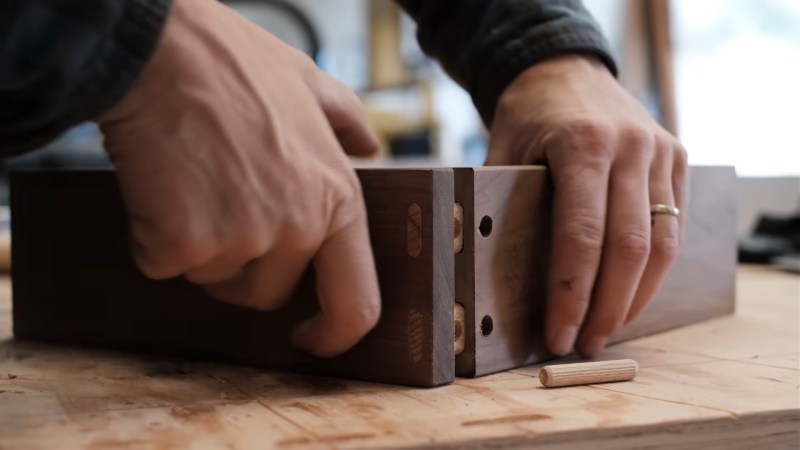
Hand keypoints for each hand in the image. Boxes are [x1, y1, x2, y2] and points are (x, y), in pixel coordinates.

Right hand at [96, 0, 380, 356]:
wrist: (158, 51)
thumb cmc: (233, 64)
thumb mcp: (312, 83)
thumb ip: (349, 124)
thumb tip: (369, 148)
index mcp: (336, 202)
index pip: (355, 304)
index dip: (335, 335)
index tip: (312, 338)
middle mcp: (296, 230)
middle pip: (267, 293)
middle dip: (244, 263)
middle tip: (222, 201)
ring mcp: (239, 241)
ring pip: (214, 280)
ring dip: (200, 248)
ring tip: (193, 183)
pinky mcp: (180, 245)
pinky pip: (163, 265)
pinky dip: (153, 236)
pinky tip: (159, 187)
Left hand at [486, 55, 687, 357]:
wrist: (566, 69)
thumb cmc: (528, 115)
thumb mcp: (503, 149)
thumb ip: (500, 201)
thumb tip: (484, 271)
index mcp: (583, 144)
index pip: (582, 235)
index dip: (571, 293)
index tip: (558, 334)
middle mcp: (630, 148)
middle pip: (628, 248)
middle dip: (607, 308)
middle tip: (584, 346)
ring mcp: (660, 151)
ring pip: (662, 244)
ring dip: (636, 297)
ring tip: (609, 331)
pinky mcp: (677, 158)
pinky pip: (674, 226)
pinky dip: (655, 269)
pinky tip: (631, 295)